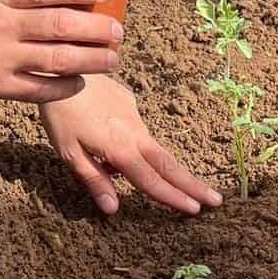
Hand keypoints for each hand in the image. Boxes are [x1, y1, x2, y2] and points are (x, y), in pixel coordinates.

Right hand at [0, 0, 122, 104]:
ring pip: (58, 59)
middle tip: (117, 29)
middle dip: (96, 27)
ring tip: (111, 57)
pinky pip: (41, 91)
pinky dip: (65, 87)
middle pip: (61, 24)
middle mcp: (1, 26)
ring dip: (91, 59)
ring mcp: (1, 59)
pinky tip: (81, 82)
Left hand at [41, 76, 223, 215]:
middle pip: (168, 165)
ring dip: (168, 168)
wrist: (64, 68)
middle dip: (193, 184)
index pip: (151, 181)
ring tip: (170, 182)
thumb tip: (113, 209)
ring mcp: (135, 116)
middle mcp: (134, 134)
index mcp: (120, 149)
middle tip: (217, 199)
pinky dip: (136, 146)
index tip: (196, 210)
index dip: (173, 198)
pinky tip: (112, 144)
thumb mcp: (69, 153)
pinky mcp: (130, 102)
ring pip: (155, 148)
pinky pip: (137, 131)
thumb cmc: (61, 115)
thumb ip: (94, 180)